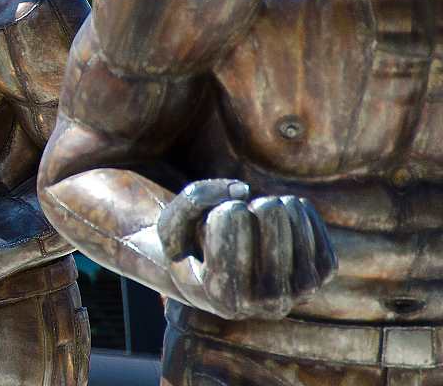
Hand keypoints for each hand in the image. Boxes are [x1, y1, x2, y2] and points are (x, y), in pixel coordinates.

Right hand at [157, 179, 336, 319]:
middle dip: (246, 205)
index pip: (232, 224)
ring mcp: (302, 290)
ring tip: (253, 222)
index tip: (213, 225)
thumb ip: (191, 200)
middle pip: (269, 215)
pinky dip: (289, 208)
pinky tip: (276, 220)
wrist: (220, 278)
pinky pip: (309, 217)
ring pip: (290, 213)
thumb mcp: (170, 225)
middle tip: (236, 222)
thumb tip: (243, 189)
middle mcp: (269, 303)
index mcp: (226, 297)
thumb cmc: (189, 249)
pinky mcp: (323, 272)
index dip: (220, 211)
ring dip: (267, 204)